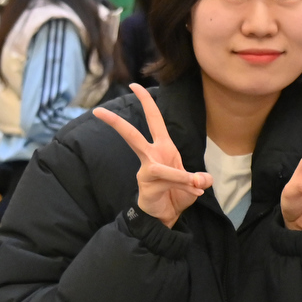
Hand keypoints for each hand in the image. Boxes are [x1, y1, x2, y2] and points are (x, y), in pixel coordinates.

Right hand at [92, 83, 211, 228]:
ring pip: (161, 168)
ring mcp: (147, 171)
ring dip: (181, 177)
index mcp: (163, 148)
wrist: (165, 215)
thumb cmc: (176, 194)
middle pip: (132, 135)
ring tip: (196, 184)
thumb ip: (199, 179)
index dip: (146, 102)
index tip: (135, 85)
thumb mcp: (195, 184)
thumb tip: (202, 180)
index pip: (154, 120)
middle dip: (117, 123)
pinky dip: (184, 187)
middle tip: (99, 111)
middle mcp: (151, 156)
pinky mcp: (147, 186)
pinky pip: (169, 184)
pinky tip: (194, 193)